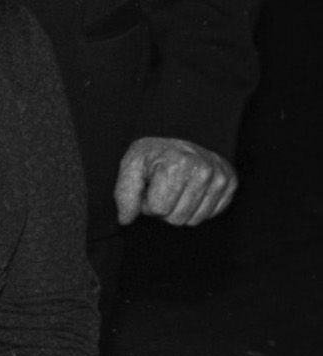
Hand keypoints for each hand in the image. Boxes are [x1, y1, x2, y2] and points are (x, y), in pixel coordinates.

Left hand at [113, 136, 238, 225]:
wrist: (180, 135)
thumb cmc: (153, 154)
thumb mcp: (131, 166)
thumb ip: (125, 194)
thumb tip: (125, 220)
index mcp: (177, 164)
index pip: (159, 210)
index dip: (147, 203)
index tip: (149, 187)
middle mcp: (203, 170)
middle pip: (177, 219)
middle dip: (164, 209)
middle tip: (162, 189)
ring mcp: (220, 177)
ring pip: (194, 220)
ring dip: (180, 210)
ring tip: (175, 189)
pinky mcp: (231, 183)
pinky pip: (210, 215)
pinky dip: (197, 208)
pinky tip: (190, 190)